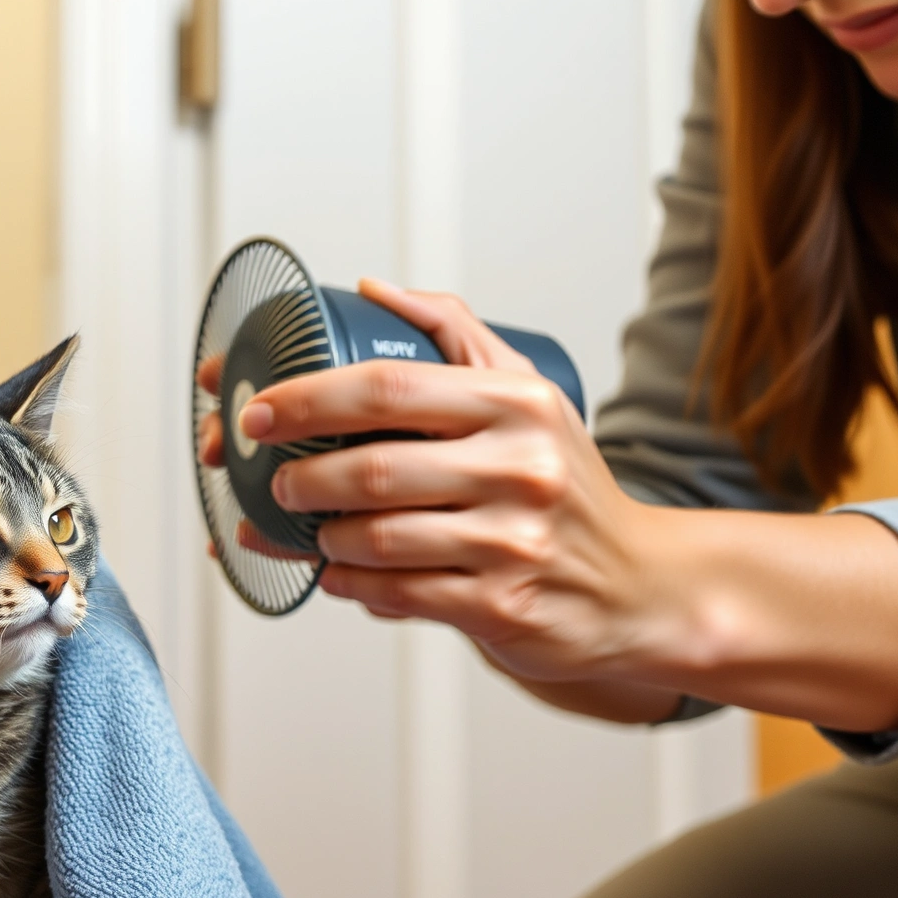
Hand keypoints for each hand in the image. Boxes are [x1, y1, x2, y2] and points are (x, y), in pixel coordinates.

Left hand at [238, 284, 666, 687]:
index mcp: (517, 404)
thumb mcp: (529, 396)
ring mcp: (513, 543)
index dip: (306, 399)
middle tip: (278, 482)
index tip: (259, 412)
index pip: (386, 387)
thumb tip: (371, 291)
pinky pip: (397, 595)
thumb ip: (454, 336)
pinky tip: (339, 572)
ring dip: (324, 537)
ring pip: (376, 538)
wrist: (639, 585)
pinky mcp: (501, 607)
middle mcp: (520, 469)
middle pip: (371, 468)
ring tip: (311, 529)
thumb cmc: (567, 486)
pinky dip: (351, 584)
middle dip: (302, 478)